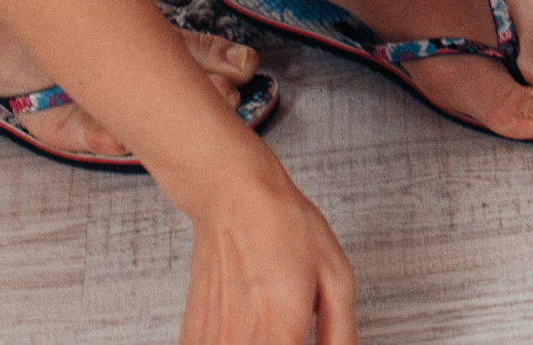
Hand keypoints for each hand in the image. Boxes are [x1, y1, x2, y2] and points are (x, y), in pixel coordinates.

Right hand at [177, 161, 355, 344]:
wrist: (235, 201)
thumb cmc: (286, 231)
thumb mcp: (336, 277)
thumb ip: (340, 332)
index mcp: (280, 332)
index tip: (306, 339)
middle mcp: (238, 342)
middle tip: (295, 333)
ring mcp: (210, 342)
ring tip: (275, 328)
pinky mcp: (192, 338)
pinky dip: (237, 343)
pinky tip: (250, 330)